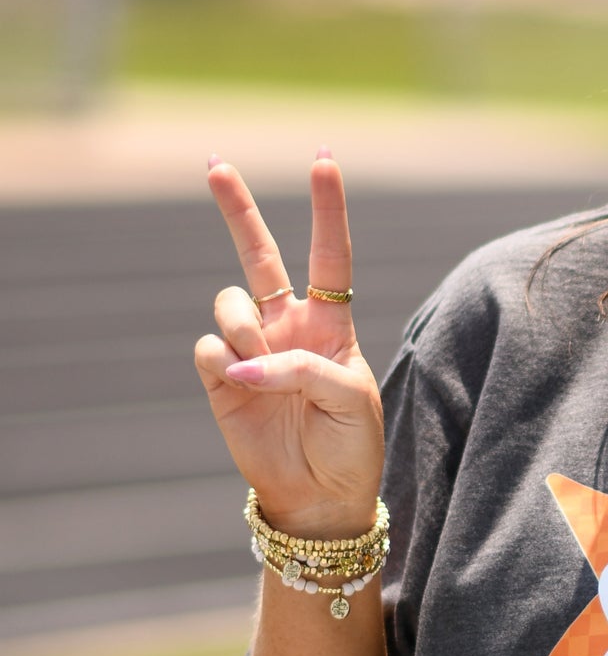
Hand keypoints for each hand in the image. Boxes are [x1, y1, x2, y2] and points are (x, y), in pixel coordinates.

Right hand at [195, 153, 383, 535]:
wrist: (321, 496)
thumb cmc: (351, 444)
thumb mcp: (350, 399)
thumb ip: (306, 367)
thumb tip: (245, 360)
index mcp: (330, 323)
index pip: (330, 255)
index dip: (327, 209)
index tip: (324, 160)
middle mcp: (287, 326)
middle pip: (258, 254)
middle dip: (238, 209)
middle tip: (215, 164)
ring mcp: (250, 348)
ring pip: (229, 302)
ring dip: (243, 328)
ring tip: (260, 367)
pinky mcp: (220, 378)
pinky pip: (208, 346)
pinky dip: (223, 361)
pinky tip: (241, 385)